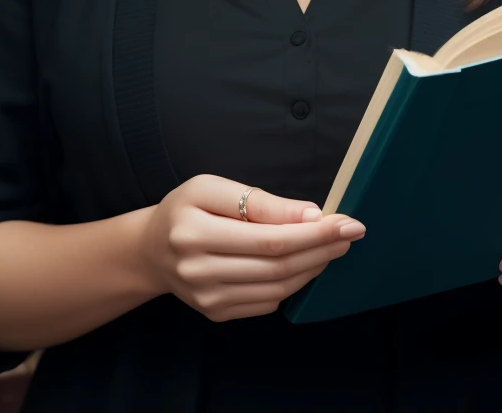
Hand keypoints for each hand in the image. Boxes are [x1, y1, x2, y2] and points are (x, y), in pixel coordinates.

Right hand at [142, 174, 364, 322]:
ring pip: (277, 286)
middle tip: (350, 234)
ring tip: (334, 247)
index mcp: (194, 232)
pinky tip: (305, 265)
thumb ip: (259, 201)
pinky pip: (266, 302)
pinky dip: (293, 283)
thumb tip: (310, 215)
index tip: (346, 221)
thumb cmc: (185, 210)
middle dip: (321, 249)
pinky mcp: (215, 313)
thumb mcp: (212, 188)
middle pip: (276, 265)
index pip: (269, 237)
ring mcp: (207, 298)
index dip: (313, 232)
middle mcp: (198, 270)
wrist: (151, 251)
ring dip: (313, 267)